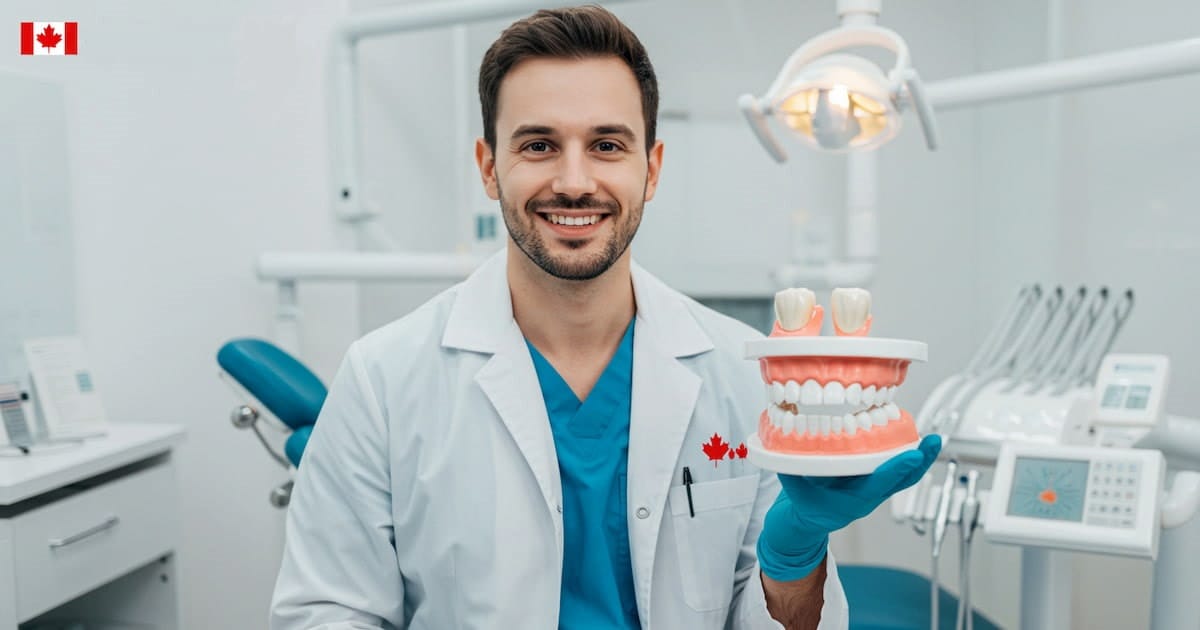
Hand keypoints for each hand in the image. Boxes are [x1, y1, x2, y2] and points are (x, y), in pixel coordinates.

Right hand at [757, 434, 941, 580]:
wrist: (808, 520)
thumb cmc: (803, 505)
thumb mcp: (793, 489)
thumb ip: (791, 470)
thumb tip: (784, 449)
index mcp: (851, 501)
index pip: (879, 483)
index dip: (898, 468)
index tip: (914, 453)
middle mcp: (868, 496)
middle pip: (902, 480)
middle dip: (920, 461)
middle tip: (934, 441)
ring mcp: (874, 490)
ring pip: (905, 476)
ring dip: (921, 459)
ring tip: (934, 440)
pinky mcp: (875, 483)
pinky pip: (898, 471)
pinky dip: (908, 456)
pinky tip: (915, 439)